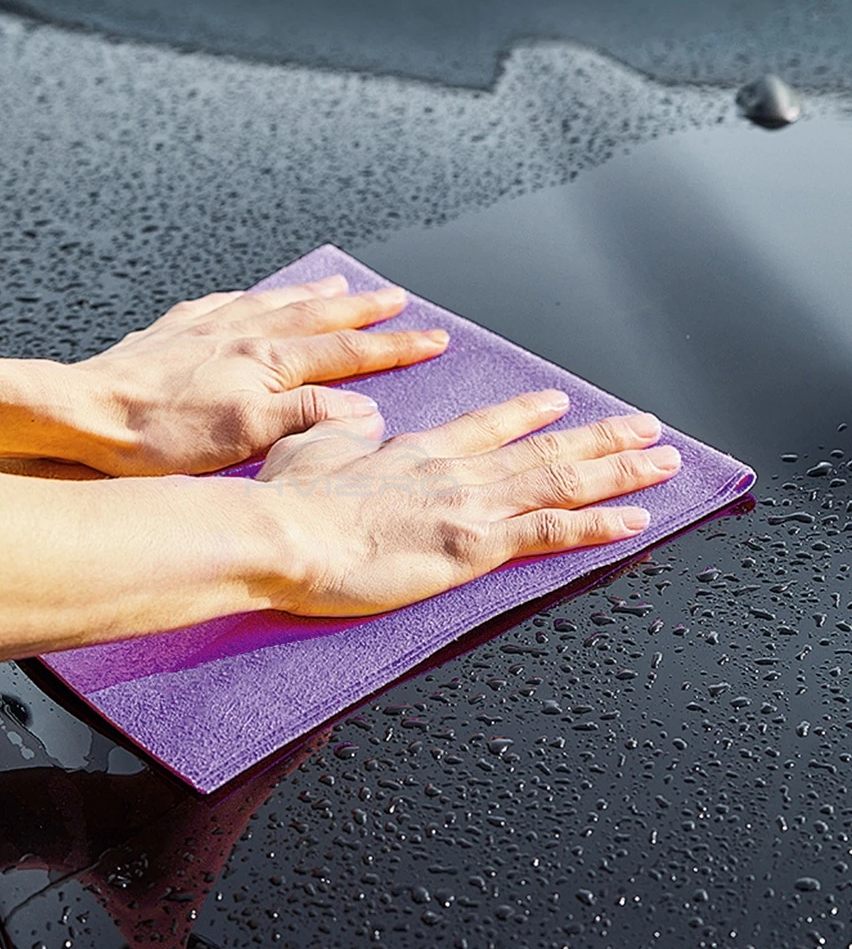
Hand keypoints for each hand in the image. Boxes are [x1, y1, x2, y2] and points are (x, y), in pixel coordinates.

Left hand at [70, 275, 447, 474]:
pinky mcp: (175, 332)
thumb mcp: (244, 436)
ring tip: (340, 285)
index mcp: (266, 360)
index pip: (346, 350)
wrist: (86, 414)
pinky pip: (224, 301)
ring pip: (275, 301)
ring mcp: (208, 328)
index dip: (393, 345)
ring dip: (313, 295)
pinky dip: (250, 295)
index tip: (431, 338)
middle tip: (398, 299)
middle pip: (317, 316)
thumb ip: (305, 417)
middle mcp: (242, 333)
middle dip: (364, 310)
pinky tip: (251, 294)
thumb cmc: (159, 433)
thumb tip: (360, 408)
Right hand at [256, 391, 680, 615]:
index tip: (559, 403)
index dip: (528, 415)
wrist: (286, 533)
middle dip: (601, 438)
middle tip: (646, 428)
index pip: (488, 427)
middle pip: (544, 450)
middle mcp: (456, 471)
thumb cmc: (289, 502)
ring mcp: (470, 505)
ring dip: (618, 472)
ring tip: (662, 462)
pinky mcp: (474, 545)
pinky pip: (551, 532)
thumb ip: (341, 431)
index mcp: (418, 452)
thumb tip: (359, 420)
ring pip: (561, 482)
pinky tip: (634, 521)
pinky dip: (598, 525)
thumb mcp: (308, 448)